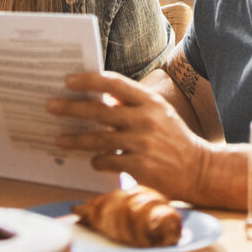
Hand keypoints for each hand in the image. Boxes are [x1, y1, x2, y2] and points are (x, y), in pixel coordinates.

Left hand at [49, 71, 212, 203]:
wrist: (201, 170)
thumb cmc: (174, 139)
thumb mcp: (159, 114)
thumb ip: (132, 105)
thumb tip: (100, 99)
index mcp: (150, 102)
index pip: (113, 84)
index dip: (88, 80)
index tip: (68, 81)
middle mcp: (145, 119)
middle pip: (98, 111)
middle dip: (70, 108)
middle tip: (51, 106)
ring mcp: (142, 144)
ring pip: (97, 139)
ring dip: (74, 139)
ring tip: (58, 139)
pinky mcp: (140, 167)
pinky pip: (106, 161)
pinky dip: (96, 161)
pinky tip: (93, 160)